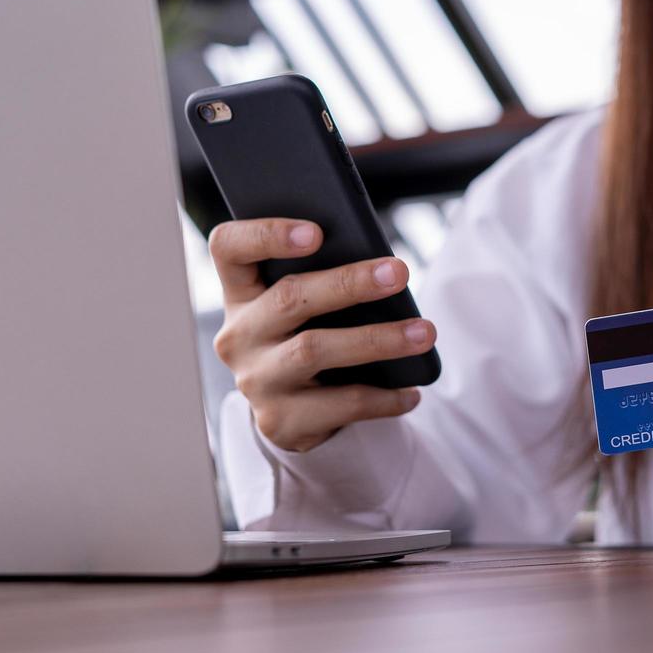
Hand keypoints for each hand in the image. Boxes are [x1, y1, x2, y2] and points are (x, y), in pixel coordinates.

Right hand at [208, 218, 436, 451]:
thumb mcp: (304, 305)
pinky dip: (383, 397)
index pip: (229, 248)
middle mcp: (239, 334)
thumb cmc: (308, 335)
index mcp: (241, 292)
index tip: (316, 232)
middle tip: (399, 273)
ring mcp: (255, 380)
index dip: (265, 234)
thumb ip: (323, 278)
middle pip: (288, 298)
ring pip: (314, 350)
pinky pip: (339, 404)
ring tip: (424, 332)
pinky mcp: (280, 420)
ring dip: (376, 339)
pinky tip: (412, 390)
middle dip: (348, 283)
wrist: (293, 413)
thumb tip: (383, 269)